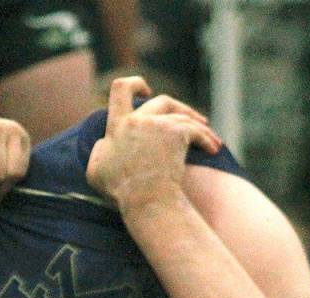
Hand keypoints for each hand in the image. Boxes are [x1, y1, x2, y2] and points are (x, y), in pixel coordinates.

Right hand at [86, 77, 221, 210]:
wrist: (145, 201)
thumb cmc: (122, 193)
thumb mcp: (95, 172)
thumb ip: (98, 152)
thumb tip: (104, 143)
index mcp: (116, 125)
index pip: (120, 89)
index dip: (134, 84)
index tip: (146, 90)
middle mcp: (138, 119)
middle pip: (163, 101)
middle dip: (180, 108)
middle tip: (195, 119)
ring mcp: (158, 125)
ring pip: (184, 117)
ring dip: (199, 126)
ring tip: (211, 139)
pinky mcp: (177, 133)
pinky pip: (197, 131)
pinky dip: (207, 139)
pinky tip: (214, 149)